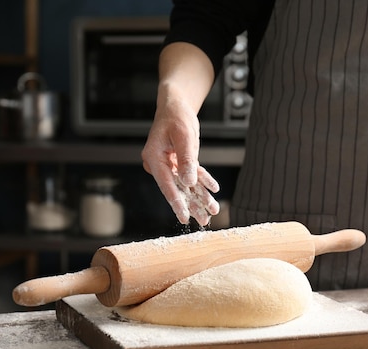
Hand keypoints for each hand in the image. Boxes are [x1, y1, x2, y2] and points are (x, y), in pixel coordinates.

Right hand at [141, 95, 219, 225]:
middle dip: (192, 205)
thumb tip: (189, 183)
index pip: (166, 184)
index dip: (176, 202)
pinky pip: (192, 176)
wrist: (176, 107)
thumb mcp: (184, 136)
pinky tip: (213, 190)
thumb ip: (186, 159)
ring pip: (186, 185)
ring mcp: (170, 165)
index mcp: (154, 158)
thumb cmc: (176, 117)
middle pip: (176, 189)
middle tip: (203, 221)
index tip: (184, 216)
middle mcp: (160, 165)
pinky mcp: (179, 163)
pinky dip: (203, 183)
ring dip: (200, 197)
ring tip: (212, 211)